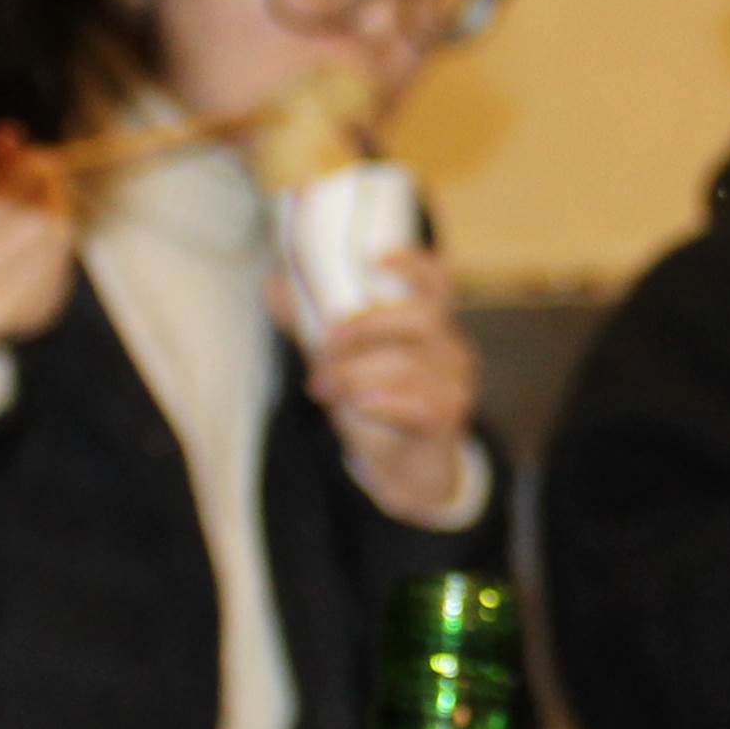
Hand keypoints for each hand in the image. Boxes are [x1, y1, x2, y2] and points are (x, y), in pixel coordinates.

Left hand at [300, 250, 488, 528]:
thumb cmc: (378, 404)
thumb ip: (313, 326)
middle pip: (419, 317)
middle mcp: (449, 347)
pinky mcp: (448, 418)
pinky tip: (358, 406)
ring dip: (356, 374)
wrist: (404, 469)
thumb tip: (275, 287)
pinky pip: (418, 404)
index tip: (376, 259)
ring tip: (324, 388)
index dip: (414, 264)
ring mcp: (454, 383)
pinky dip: (380, 403)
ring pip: (408, 364)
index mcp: (429, 325)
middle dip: (365, 326)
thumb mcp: (343, 361)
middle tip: (326, 347)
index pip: (436, 282)